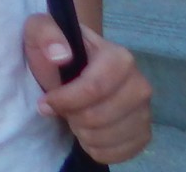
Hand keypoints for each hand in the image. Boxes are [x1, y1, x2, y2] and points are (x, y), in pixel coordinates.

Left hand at [24, 14, 153, 164]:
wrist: (74, 64)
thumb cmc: (57, 49)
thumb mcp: (41, 31)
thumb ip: (46, 35)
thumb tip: (61, 55)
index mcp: (119, 57)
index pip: (94, 88)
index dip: (66, 100)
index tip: (45, 103)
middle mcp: (139, 84)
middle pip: (100, 117)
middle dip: (72, 117)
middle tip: (62, 109)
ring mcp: (145, 111)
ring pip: (108, 138)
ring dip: (82, 133)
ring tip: (75, 119)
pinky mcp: (143, 134)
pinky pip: (120, 154)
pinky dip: (97, 149)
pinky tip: (88, 133)